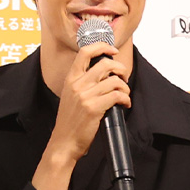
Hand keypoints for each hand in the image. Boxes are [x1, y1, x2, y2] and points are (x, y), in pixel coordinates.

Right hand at [32, 42, 130, 189]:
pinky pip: (117, 96)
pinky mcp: (94, 108)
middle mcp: (77, 84)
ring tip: (125, 95)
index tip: (113, 50)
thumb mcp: (70, 96)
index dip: (102, 47)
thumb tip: (104, 74)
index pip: (85, 52)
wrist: (64, 142)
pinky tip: (124, 104)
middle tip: (124, 76)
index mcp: (71, 79)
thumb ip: (82, 83)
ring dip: (125, 87)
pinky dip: (125, 99)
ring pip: (115, 81)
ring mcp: (85, 96)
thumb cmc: (69, 122)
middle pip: (105, 64)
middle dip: (120, 68)